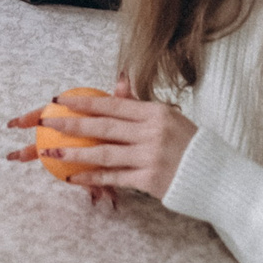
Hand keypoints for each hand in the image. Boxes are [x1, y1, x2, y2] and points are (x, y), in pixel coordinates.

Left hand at [4, 74, 196, 204]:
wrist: (217, 177)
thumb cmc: (192, 147)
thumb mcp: (169, 119)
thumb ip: (140, 106)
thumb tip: (120, 83)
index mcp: (156, 113)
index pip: (112, 104)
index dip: (84, 102)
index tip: (59, 100)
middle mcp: (152, 132)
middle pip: (103, 126)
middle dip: (70, 124)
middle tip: (45, 122)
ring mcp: (150, 156)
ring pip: (104, 153)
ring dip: (74, 153)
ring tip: (50, 153)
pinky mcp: (150, 180)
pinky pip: (114, 177)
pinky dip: (92, 177)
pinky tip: (73, 177)